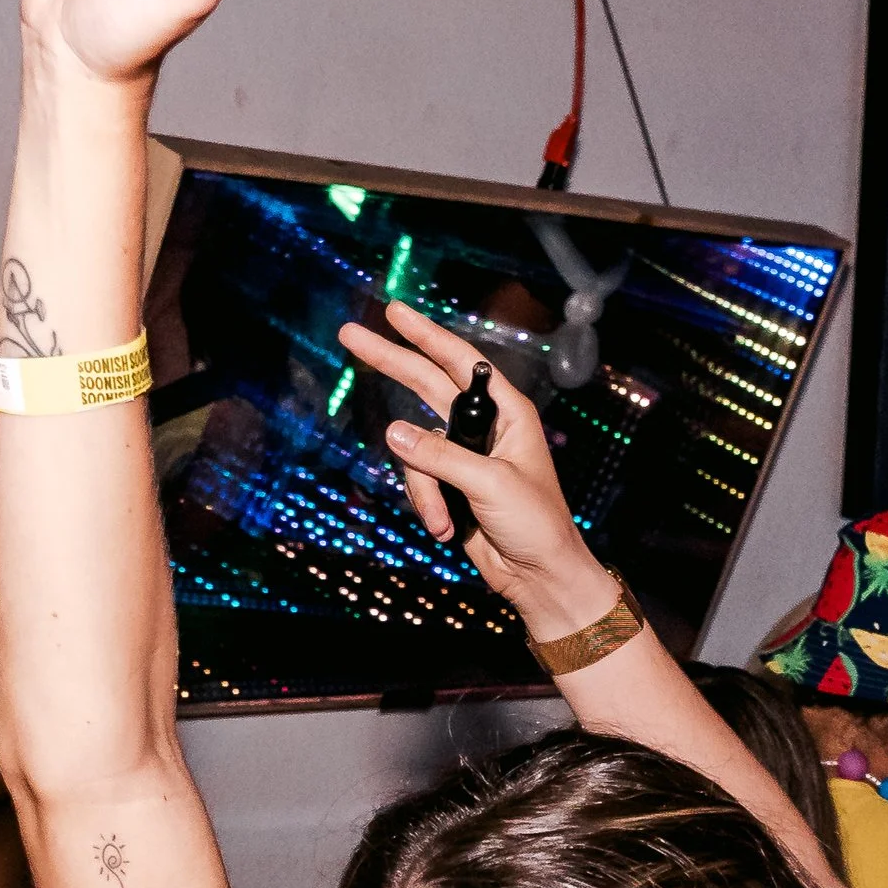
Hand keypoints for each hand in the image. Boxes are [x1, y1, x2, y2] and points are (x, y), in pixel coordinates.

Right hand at [334, 304, 615, 641]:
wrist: (538, 576)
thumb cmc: (535, 523)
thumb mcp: (490, 483)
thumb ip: (441, 457)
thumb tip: (393, 433)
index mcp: (506, 412)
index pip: (460, 361)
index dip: (425, 334)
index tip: (394, 311)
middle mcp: (482, 427)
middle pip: (425, 385)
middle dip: (390, 364)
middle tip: (349, 335)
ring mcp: (462, 457)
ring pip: (414, 451)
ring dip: (423, 489)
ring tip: (444, 521)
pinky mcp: (449, 487)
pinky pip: (418, 482)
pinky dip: (427, 507)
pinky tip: (447, 530)